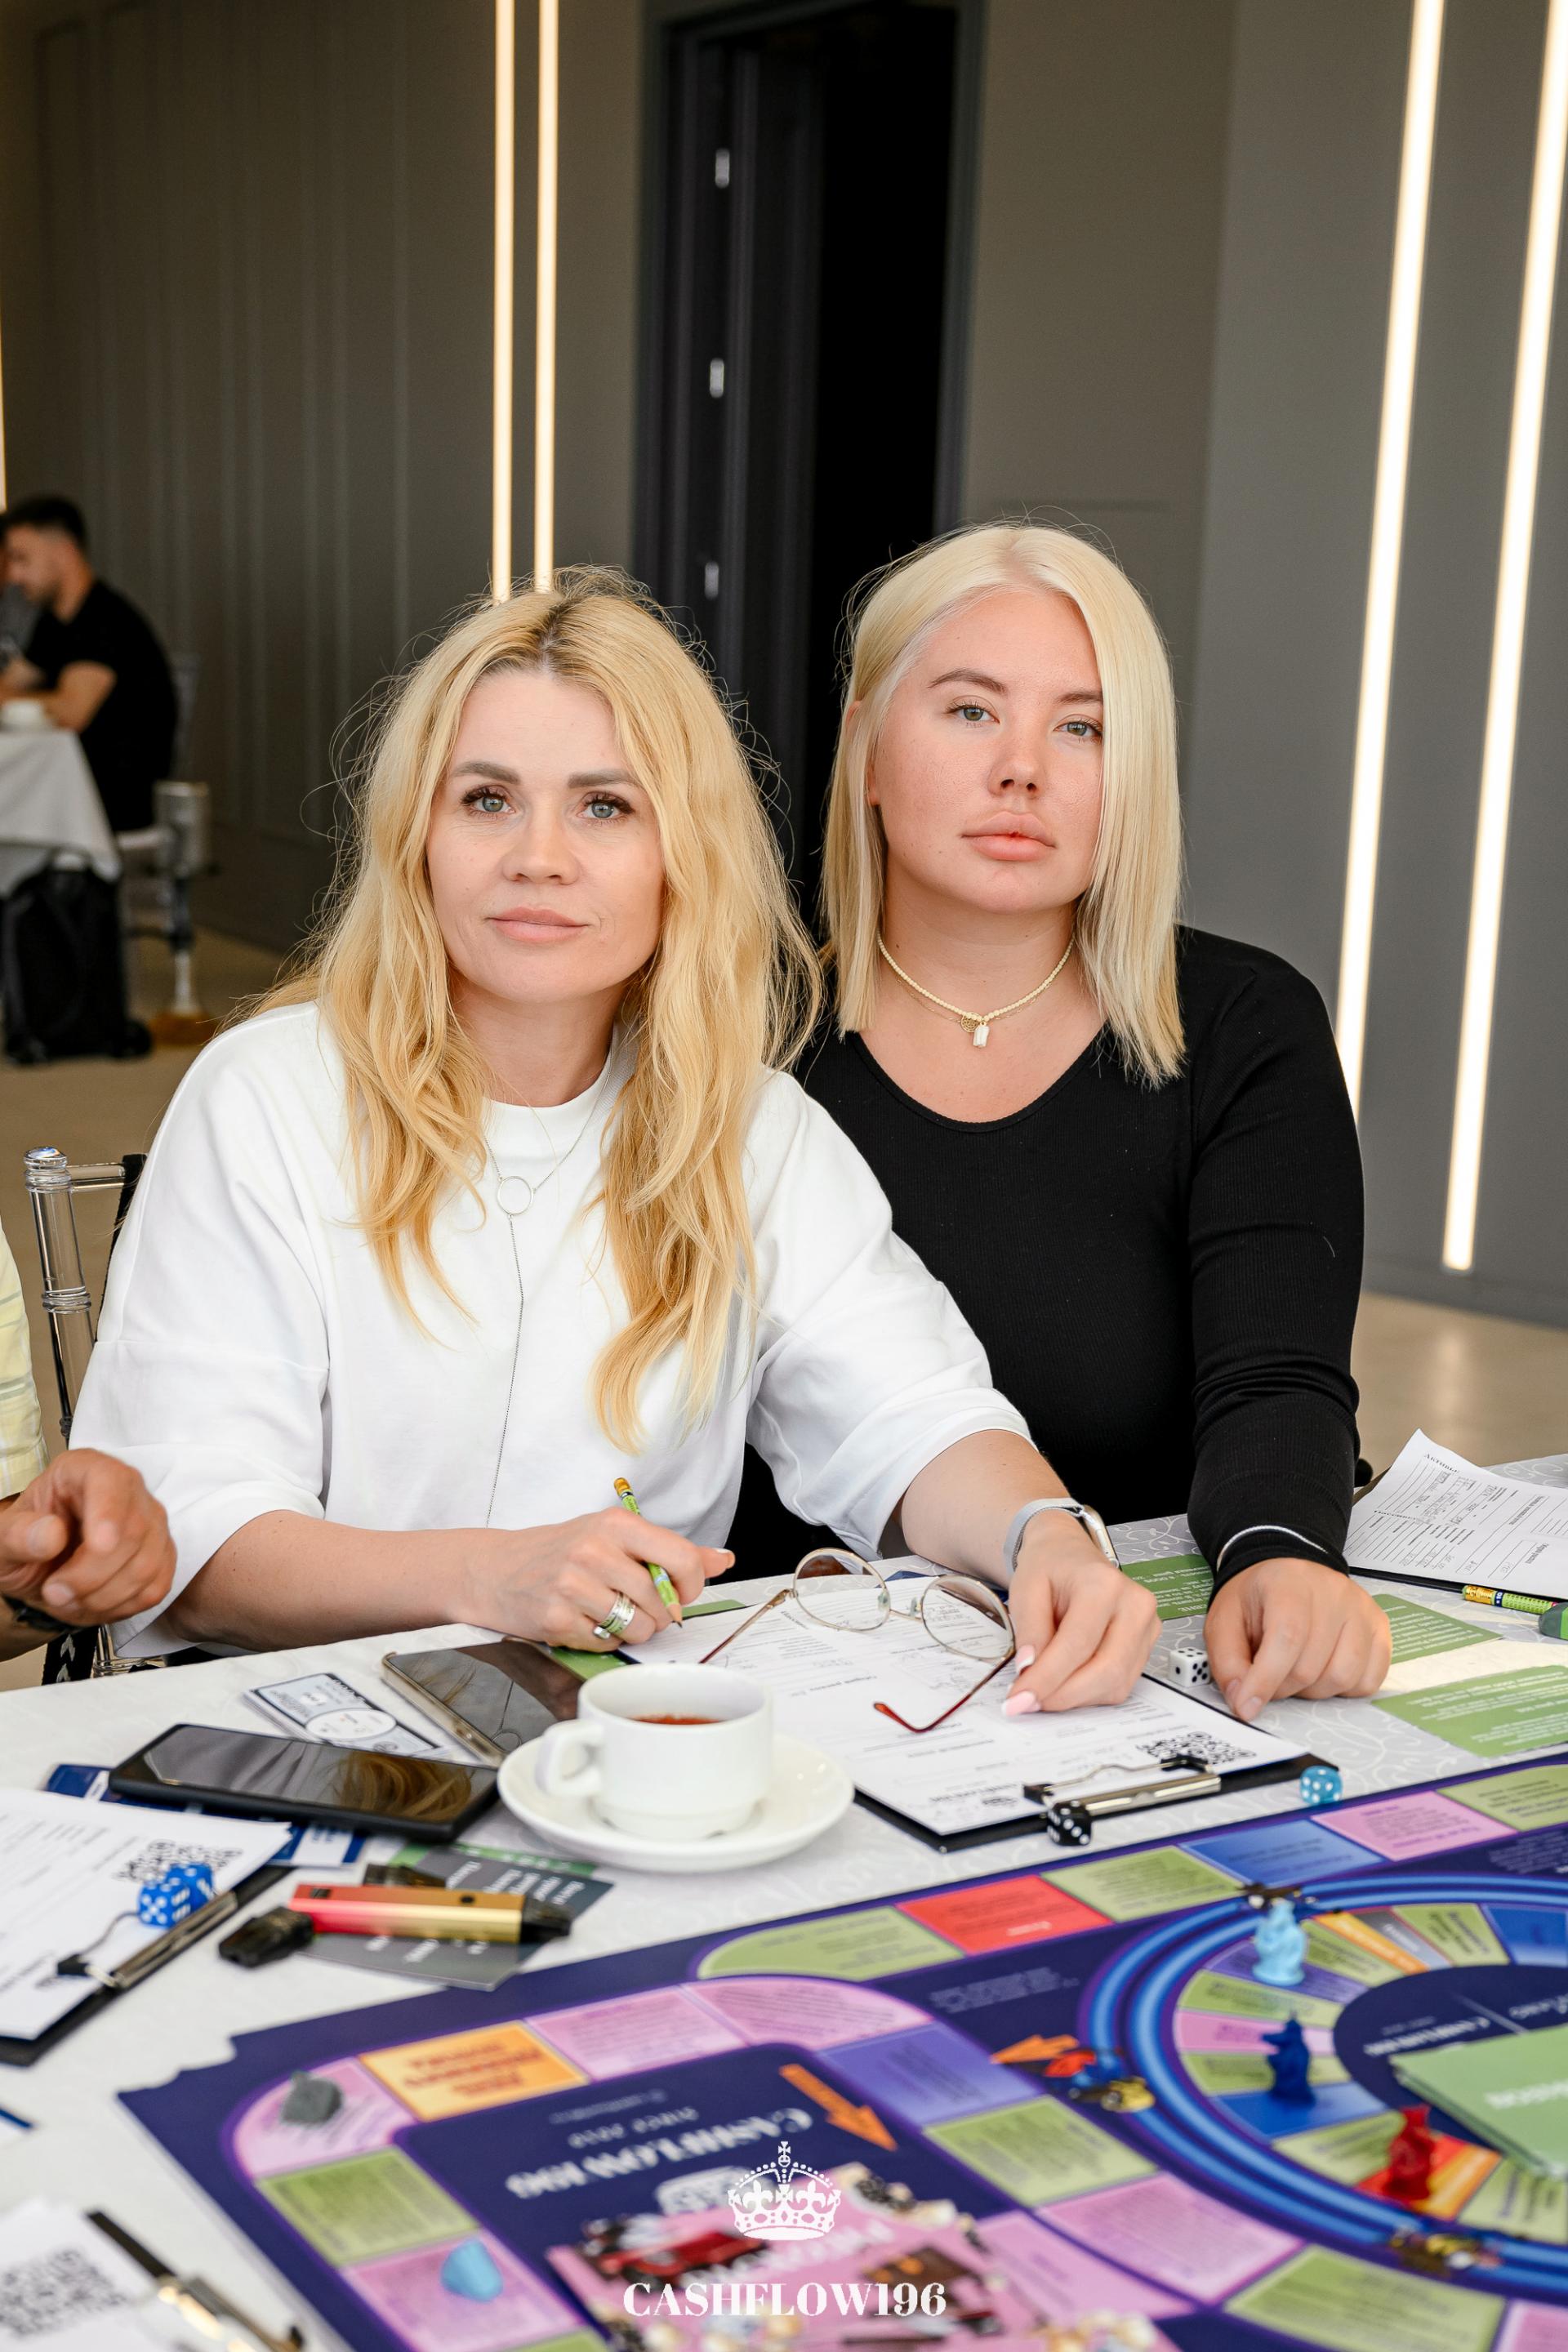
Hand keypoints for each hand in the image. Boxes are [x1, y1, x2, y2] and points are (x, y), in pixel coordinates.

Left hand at [0, 1450, 174, 1627]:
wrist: (39, 1570)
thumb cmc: (24, 1544)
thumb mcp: (2, 1539)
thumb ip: (18, 1534)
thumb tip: (51, 1534)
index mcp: (83, 1470)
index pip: (110, 1480)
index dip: (109, 1513)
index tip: (98, 1545)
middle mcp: (125, 1490)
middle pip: (133, 1530)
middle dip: (93, 1575)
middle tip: (54, 1593)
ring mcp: (149, 1522)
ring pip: (147, 1564)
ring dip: (104, 1596)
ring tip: (68, 1600)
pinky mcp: (161, 1555)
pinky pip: (155, 1586)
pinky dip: (122, 1605)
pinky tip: (95, 1602)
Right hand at [464, 1509, 731, 1648]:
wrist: (494, 1570)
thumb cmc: (559, 1551)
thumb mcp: (614, 1536)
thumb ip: (670, 1550)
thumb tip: (723, 1560)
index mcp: (617, 1524)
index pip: (683, 1558)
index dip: (692, 1585)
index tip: (680, 1592)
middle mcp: (596, 1550)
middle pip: (662, 1602)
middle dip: (658, 1615)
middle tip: (634, 1606)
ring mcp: (574, 1585)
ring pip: (640, 1629)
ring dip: (633, 1631)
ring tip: (608, 1613)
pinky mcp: (558, 1619)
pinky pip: (607, 1644)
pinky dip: (603, 1640)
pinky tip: (584, 1621)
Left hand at [1002, 1518, 1158, 1711]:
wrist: (1068, 1555)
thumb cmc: (1049, 1569)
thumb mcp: (1026, 1589)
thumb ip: (1029, 1630)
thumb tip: (1030, 1671)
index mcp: (1104, 1584)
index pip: (1078, 1644)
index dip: (1047, 1678)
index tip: (1020, 1698)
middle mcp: (1134, 1605)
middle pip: (1106, 1670)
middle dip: (1064, 1695)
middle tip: (1029, 1702)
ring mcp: (1147, 1627)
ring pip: (1116, 1683)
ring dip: (1076, 1697)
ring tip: (1045, 1689)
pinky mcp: (1146, 1646)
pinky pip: (1121, 1684)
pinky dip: (1090, 1692)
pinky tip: (1066, 1682)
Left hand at [1206, 1558, 1391, 1719]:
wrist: (1286, 1576)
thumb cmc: (1259, 1598)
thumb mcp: (1225, 1621)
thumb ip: (1227, 1662)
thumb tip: (1242, 1702)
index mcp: (1290, 1583)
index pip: (1287, 1638)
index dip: (1265, 1679)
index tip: (1248, 1705)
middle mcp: (1333, 1592)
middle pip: (1310, 1666)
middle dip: (1282, 1687)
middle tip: (1268, 1677)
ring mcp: (1362, 1610)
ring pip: (1342, 1677)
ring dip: (1313, 1691)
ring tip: (1296, 1672)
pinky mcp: (1380, 1629)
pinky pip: (1368, 1680)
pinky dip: (1344, 1689)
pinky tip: (1324, 1670)